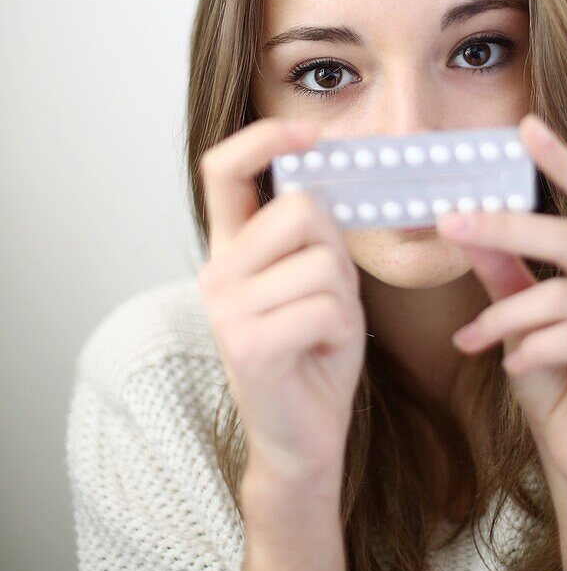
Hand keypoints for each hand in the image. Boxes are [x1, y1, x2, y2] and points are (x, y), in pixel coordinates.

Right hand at [198, 117, 366, 488]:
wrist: (302, 437)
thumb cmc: (313, 352)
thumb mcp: (314, 278)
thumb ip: (307, 232)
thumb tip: (319, 173)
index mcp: (230, 249)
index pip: (224, 170)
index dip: (265, 138)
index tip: (310, 133)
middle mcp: (217, 272)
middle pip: (298, 209)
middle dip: (335, 250)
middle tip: (328, 297)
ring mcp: (227, 309)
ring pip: (323, 262)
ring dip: (344, 299)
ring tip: (323, 331)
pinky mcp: (249, 344)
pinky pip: (325, 307)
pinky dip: (343, 330)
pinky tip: (323, 353)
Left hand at [435, 114, 566, 493]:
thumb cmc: (554, 376)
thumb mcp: (520, 313)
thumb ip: (503, 267)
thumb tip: (464, 219)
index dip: (563, 159)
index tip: (525, 127)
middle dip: (505, 227)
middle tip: (451, 223)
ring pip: (565, 293)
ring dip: (505, 315)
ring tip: (468, 337)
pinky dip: (529, 347)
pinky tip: (506, 364)